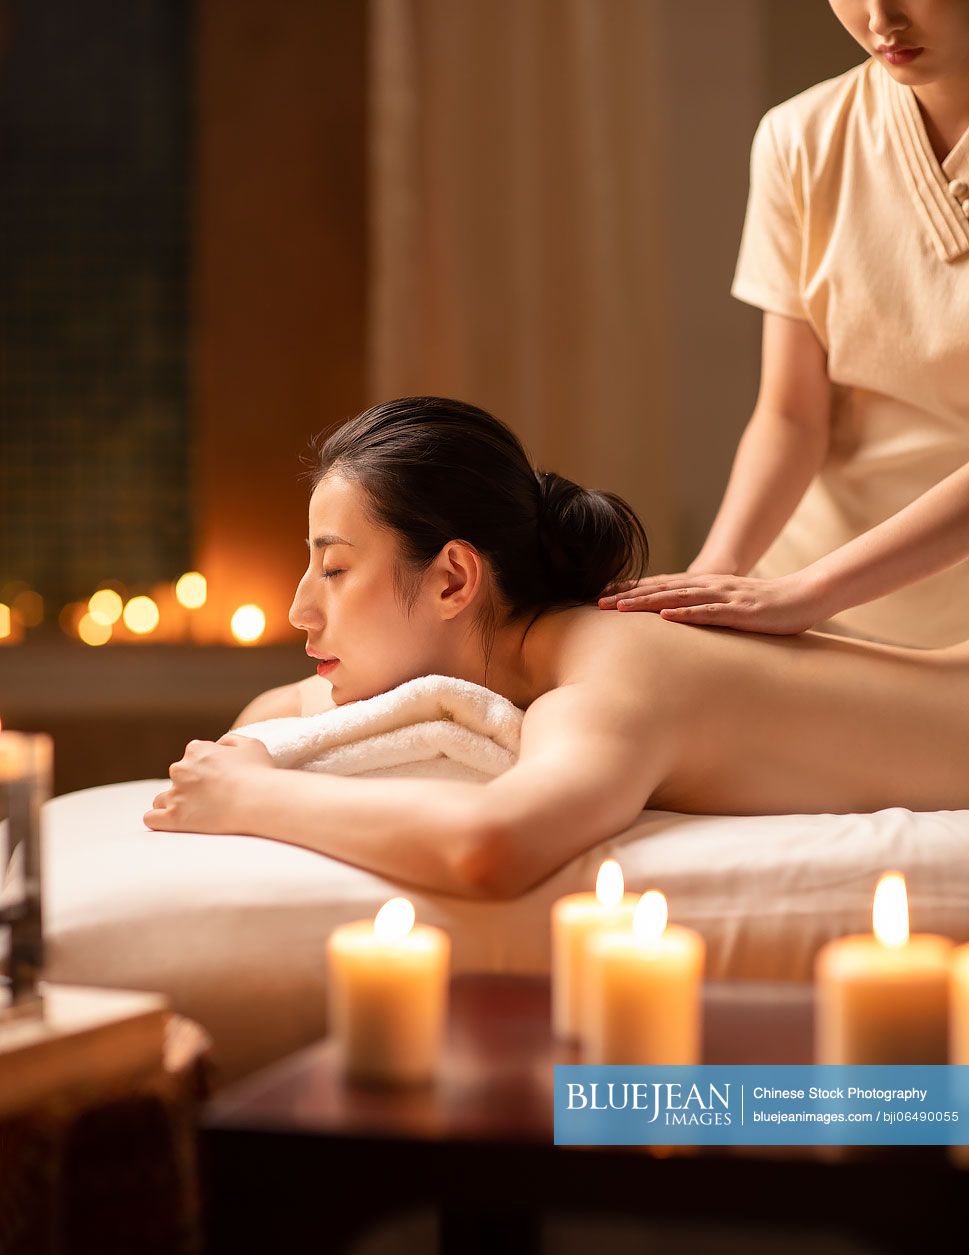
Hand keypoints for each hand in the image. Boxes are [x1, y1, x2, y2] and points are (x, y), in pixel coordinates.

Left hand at [144, 733, 275, 833]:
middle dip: (190, 786)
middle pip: (178, 777)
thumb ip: (229, 740)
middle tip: (212, 798)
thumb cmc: (258, 773)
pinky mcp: (174, 818)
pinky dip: (160, 821)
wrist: (258, 801)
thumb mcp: (250, 744)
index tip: (220, 779)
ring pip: (162, 799)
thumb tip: (217, 744)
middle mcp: (180, 769)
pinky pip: (152, 819)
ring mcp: (175, 794)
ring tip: (195, 813)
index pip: (192, 757)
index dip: (206, 768)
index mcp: (196, 750)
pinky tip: (173, 823)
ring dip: (174, 804)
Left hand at [597, 571, 827, 634]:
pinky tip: (667, 617)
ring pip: (678, 597)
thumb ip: (705, 611)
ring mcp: (724, 597)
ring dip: (647, 602)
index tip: (603, 596)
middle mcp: (709, 586)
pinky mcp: (741, 610)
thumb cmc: (766, 607)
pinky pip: (710, 612)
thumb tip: (679, 623)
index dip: (631, 590)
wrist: (805, 596)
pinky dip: (687, 614)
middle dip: (628, 595)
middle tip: (598, 602)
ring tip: (621, 608)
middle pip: (661, 589)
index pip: (660, 586)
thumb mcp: (729, 607)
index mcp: (704, 585)